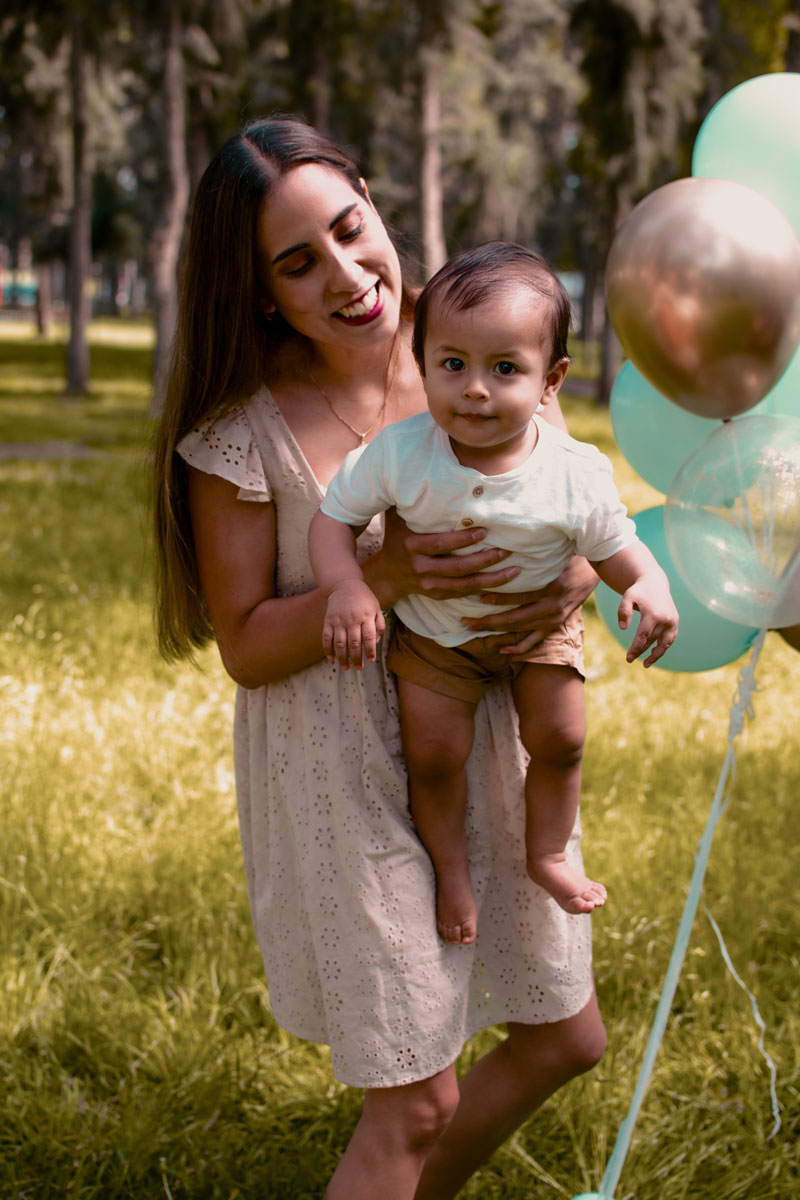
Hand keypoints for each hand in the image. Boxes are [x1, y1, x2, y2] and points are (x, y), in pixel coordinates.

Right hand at [322, 579, 385, 669]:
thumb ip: (379, 625)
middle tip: (359, 668)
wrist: (344, 585)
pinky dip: (328, 649)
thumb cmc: (364, 598)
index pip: (369, 638)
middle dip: (357, 658)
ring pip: (340, 644)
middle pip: (354, 644)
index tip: (371, 660)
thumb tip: (376, 643)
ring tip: (346, 667)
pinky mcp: (328, 620)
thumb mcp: (376, 608)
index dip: (370, 651)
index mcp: (366, 617)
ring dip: (342, 658)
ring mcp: (339, 621)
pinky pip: (327, 637)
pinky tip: (331, 658)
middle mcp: (352, 620)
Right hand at [366, 508, 521, 606]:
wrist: (387, 574)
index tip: (484, 532)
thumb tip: (419, 471)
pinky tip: (501, 584)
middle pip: (456, 567)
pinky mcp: (436, 594)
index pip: (440, 544)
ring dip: (490, 579)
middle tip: (506, 550)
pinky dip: (482, 590)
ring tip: (514, 571)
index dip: (462, 540)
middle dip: (483, 560)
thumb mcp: (398, 517)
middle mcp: (420, 568)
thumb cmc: (397, 537)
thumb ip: (409, 500)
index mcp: (411, 546)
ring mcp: (428, 585)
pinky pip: (462, 594)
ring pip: (464, 585)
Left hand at [460, 557, 598, 655]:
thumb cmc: (566, 558)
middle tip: (465, 621)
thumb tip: (504, 543)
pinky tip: (501, 650)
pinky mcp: (553, 626)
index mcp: (551, 587)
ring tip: (473, 629)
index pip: (520, 596)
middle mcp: (551, 607)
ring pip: (519, 630)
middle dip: (487, 621)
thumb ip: (533, 554)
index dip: (499, 598)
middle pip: (514, 618)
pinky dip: (518, 648)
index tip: (478, 596)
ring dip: (494, 631)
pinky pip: (534, 642)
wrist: (591, 573)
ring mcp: (552, 619)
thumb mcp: (552, 554)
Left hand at [617, 578, 678, 666]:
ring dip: (656, 655)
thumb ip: (623, 611)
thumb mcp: (627, 597)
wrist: (654, 583)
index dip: (636, 648)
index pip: (644, 636)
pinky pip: (670, 639)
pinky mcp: (675, 622)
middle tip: (630, 660)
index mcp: (653, 614)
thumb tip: (622, 628)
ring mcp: (672, 621)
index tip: (628, 658)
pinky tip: (654, 653)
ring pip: (665, 643)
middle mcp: (665, 619)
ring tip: (646, 664)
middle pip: (652, 640)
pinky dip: (663, 647)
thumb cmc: (638, 591)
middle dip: (641, 651)